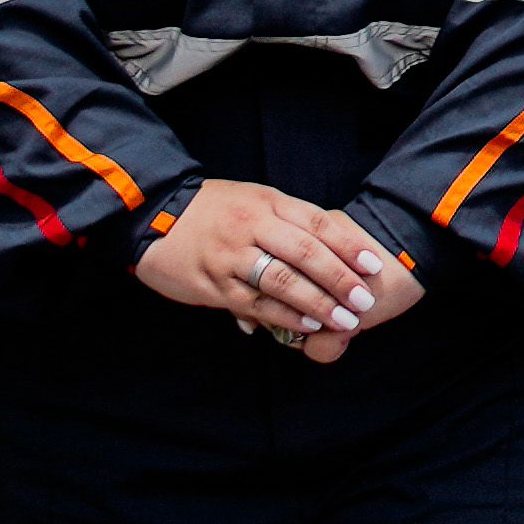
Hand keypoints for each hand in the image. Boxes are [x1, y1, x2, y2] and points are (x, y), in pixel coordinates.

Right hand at [137, 177, 398, 357]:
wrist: (151, 212)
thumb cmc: (209, 209)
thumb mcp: (249, 199)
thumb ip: (284, 220)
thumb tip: (324, 246)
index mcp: (265, 202)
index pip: (316, 222)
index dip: (347, 245)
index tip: (372, 265)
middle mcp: (251, 225)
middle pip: (305, 252)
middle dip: (339, 278)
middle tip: (363, 299)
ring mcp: (231, 255)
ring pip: (282, 280)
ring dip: (316, 302)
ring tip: (342, 319)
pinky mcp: (212, 282)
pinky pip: (254, 302)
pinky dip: (282, 315)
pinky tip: (305, 324)